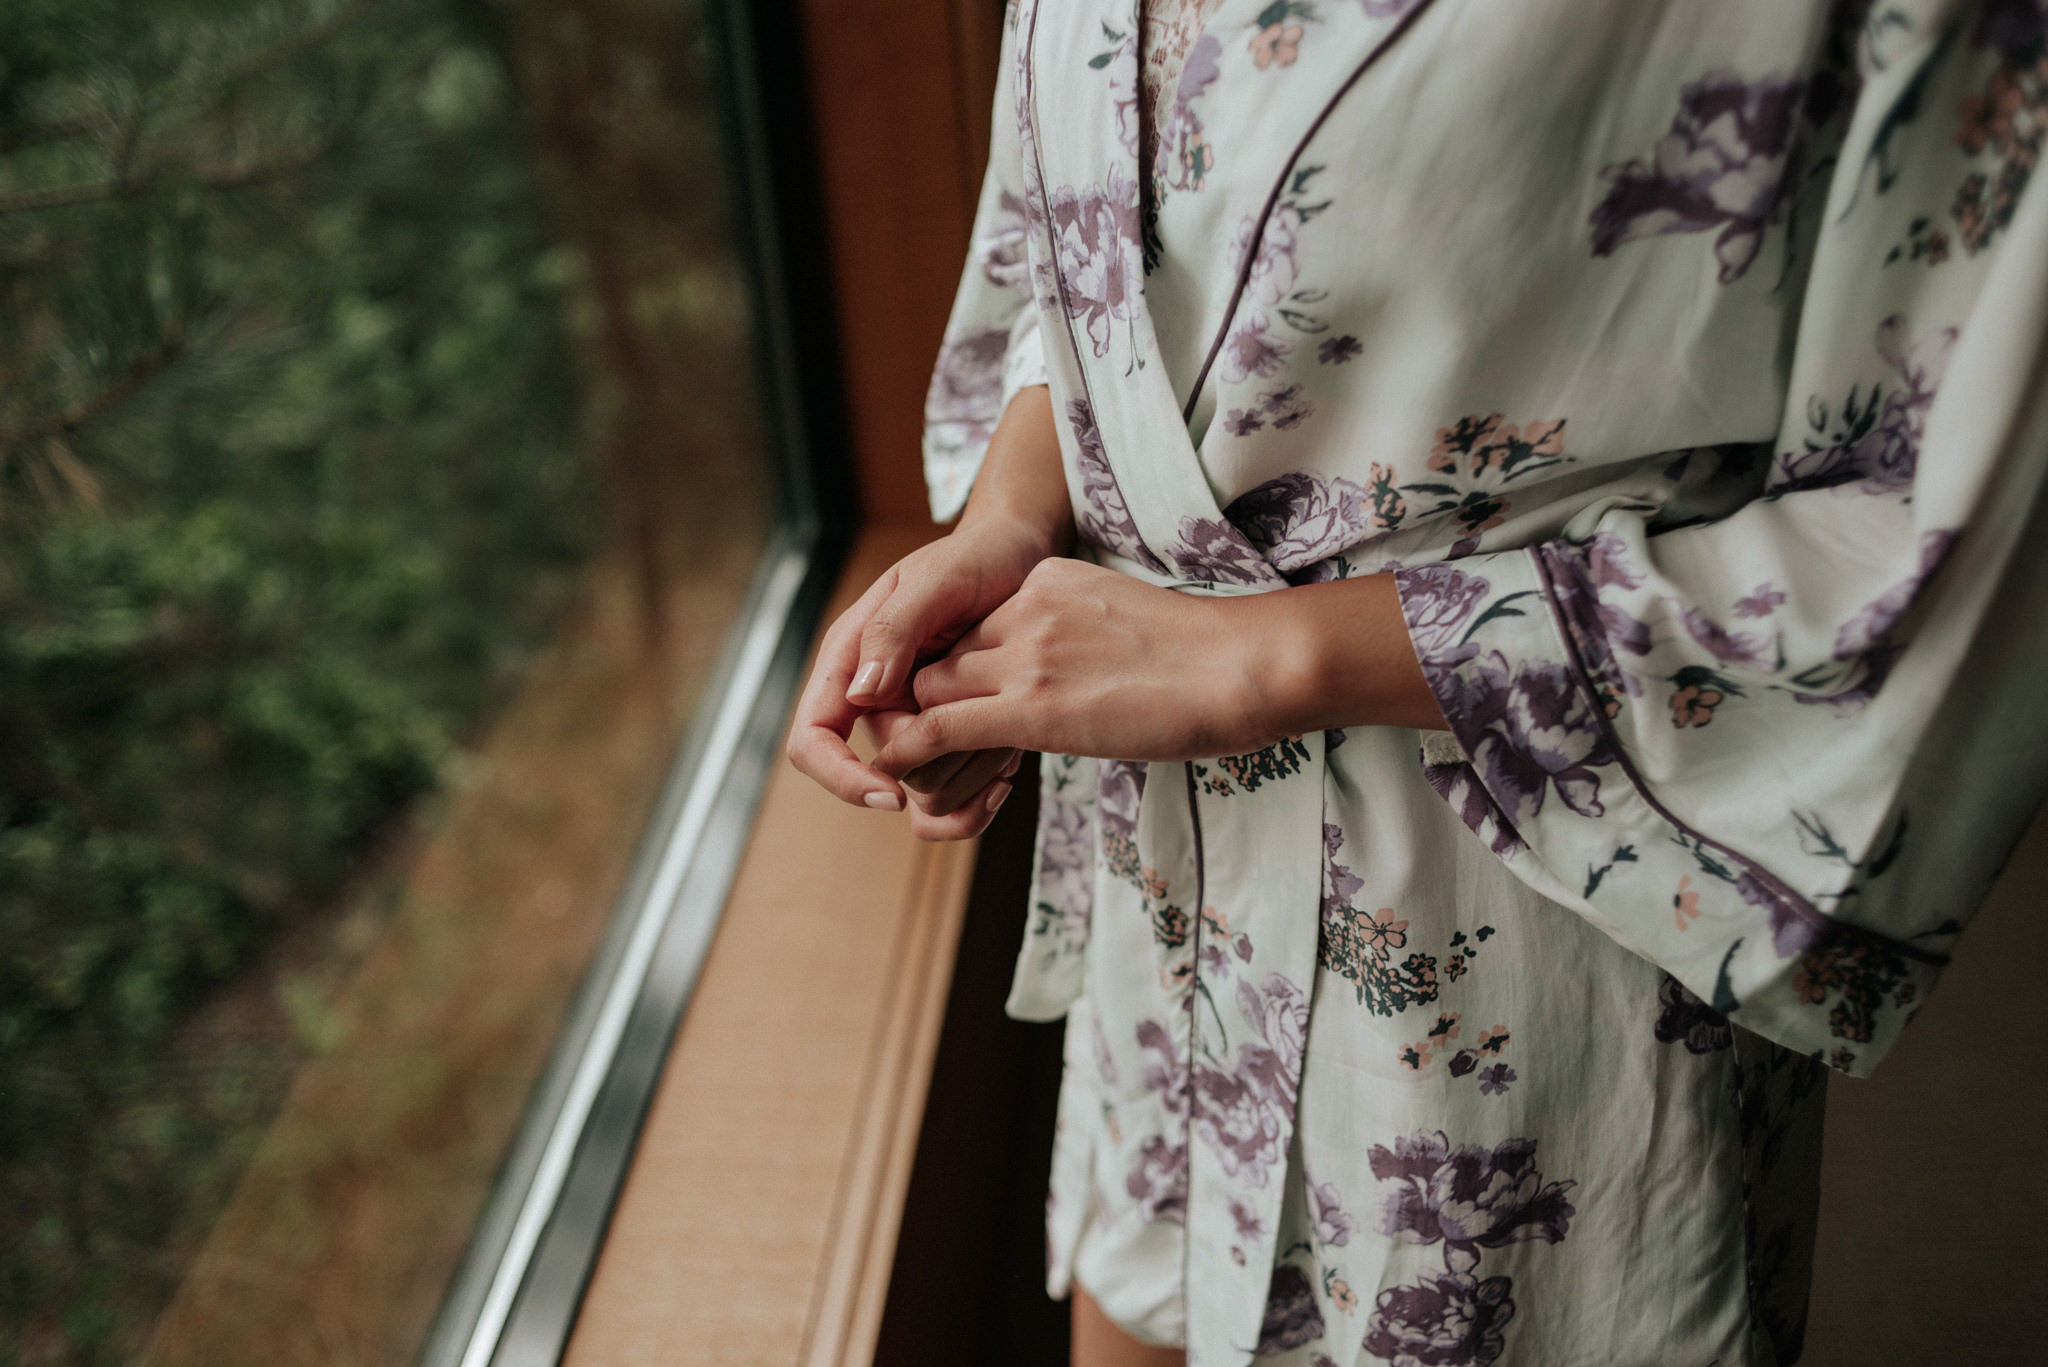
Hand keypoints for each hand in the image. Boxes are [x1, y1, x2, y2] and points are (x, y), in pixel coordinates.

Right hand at [784, 513, 1052, 838]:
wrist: (1022, 554)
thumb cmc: (978, 556)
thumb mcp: (937, 580)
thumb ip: (894, 630)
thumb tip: (861, 692)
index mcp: (851, 658)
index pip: (813, 738)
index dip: (841, 777)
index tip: (891, 794)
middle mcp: (875, 695)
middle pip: (888, 768)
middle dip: (941, 766)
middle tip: (999, 741)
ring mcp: (913, 715)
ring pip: (925, 785)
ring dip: (970, 775)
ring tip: (1014, 741)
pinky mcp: (950, 730)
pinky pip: (951, 790)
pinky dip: (980, 794)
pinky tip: (1011, 768)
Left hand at [872, 561, 1446, 777]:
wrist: (1243, 667)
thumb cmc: (1207, 658)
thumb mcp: (1124, 621)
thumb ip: (1079, 635)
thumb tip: (1071, 675)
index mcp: (1046, 583)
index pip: (968, 625)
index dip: (957, 672)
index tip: (963, 709)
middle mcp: (1023, 608)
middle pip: (936, 655)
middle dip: (924, 701)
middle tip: (933, 749)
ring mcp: (1024, 655)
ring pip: (924, 692)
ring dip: (914, 734)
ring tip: (921, 773)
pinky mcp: (1030, 707)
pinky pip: (936, 729)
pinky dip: (908, 754)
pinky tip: (903, 777)